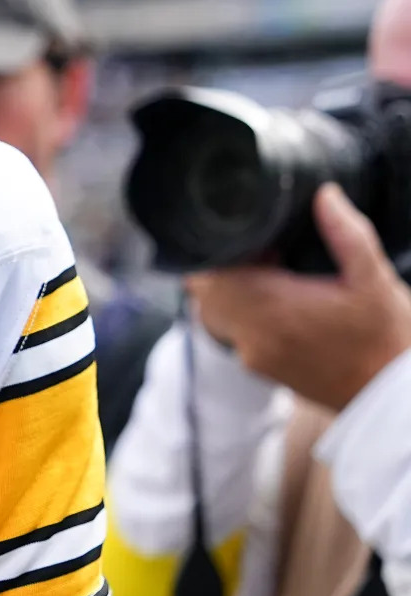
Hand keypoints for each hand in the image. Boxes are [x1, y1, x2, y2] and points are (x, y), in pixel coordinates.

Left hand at [189, 183, 410, 411]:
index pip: (210, 269)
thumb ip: (346, 234)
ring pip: (213, 311)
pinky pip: (233, 331)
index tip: (247, 234)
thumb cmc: (388, 340)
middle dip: (222, 264)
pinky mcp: (262, 369)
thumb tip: (324, 194)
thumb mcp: (375, 280)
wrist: (396, 401)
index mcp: (273, 309)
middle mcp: (253, 337)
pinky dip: (242, 312)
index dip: (219, 246)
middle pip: (204, 289)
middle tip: (259, 250)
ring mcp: (254, 357)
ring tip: (268, 272)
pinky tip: (276, 299)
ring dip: (229, 289)